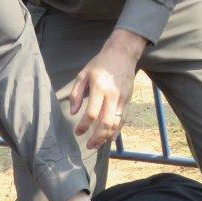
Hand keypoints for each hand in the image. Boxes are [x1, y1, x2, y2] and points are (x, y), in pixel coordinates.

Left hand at [69, 29, 144, 149]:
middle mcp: (112, 95)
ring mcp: (122, 99)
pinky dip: (117, 130)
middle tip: (88, 146)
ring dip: (106, 137)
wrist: (122, 54)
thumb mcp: (83, 74)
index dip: (84, 125)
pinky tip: (110, 138)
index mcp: (98, 88)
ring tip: (98, 145)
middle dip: (96, 137)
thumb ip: (76, 93)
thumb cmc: (100, 64)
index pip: (91, 113)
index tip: (77, 132)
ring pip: (116, 123)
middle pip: (105, 122)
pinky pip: (123, 119)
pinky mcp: (128, 100)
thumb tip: (73, 112)